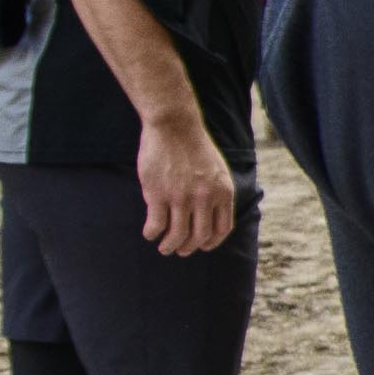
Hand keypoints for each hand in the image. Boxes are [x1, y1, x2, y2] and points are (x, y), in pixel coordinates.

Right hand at [131, 109, 239, 257]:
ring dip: (170, 246)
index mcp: (223, 192)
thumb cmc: (193, 145)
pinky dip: (152, 233)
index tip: (202, 245)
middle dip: (189, 248)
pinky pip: (156, 225)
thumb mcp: (217, 169)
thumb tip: (211, 216)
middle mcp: (205, 198)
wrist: (174, 124)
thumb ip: (216, 192)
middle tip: (180, 250)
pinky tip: (150, 232)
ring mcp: (181, 198)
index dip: (212, 242)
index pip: (222, 229)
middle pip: (199, 237)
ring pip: (177, 236)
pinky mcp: (158, 194)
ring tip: (164, 248)